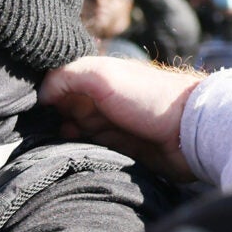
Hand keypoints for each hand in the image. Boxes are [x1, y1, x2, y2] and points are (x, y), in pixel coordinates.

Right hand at [40, 55, 200, 182]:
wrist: (190, 131)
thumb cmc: (149, 97)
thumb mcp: (102, 75)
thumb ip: (66, 77)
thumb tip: (40, 93)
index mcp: (100, 78)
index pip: (61, 87)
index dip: (49, 99)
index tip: (43, 112)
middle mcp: (106, 101)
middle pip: (67, 113)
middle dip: (60, 122)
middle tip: (64, 130)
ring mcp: (115, 126)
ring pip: (80, 135)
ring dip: (73, 141)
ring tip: (77, 143)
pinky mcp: (124, 151)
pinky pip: (96, 152)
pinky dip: (89, 154)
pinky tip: (86, 156)